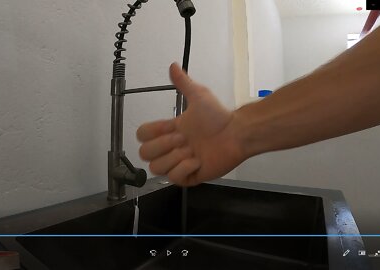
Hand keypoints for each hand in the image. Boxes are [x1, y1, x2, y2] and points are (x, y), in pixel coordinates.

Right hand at [136, 63, 246, 185]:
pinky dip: (184, 169)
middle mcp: (171, 148)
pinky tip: (198, 161)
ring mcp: (179, 163)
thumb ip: (183, 83)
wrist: (236, 134)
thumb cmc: (219, 116)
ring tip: (192, 151)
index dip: (153, 132)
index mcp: (168, 131)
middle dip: (163, 146)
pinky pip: (173, 179)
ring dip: (174, 158)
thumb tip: (173, 66)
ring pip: (157, 168)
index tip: (173, 126)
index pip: (142, 135)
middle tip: (183, 139)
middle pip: (144, 154)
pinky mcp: (189, 176)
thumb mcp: (199, 96)